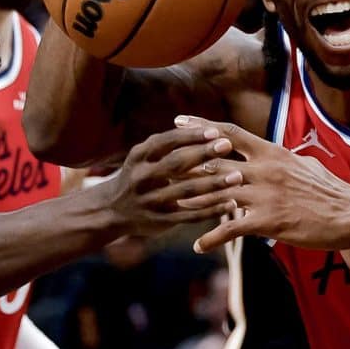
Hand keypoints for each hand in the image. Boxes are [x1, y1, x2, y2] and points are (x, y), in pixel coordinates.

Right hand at [101, 125, 241, 236]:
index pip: (167, 141)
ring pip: (186, 191)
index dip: (191, 136)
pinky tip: (231, 204)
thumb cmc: (138, 175)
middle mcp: (142, 177)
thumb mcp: (143, 156)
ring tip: (238, 177)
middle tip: (228, 146)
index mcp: (139, 157)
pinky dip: (212, 210)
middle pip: (176, 164)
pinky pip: (190, 215)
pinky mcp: (159, 221)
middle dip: (204, 154)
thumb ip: (167, 143)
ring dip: (214, 184)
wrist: (111, 211)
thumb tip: (203, 126)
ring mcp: (150, 201)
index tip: (215, 131)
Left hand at [172, 116, 349, 252]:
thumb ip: (278, 159)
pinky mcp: (269, 221)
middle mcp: (264, 169)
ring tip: (172, 205)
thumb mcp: (302, 165)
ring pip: (217, 195)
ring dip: (192, 201)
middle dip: (186, 164)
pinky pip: (233, 228)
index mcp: (271, 152)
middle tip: (162, 166)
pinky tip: (199, 246)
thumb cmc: (329, 191)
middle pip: (214, 162)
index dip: (201, 126)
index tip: (178, 122)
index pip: (229, 133)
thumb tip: (267, 153)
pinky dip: (213, 238)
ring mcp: (265, 194)